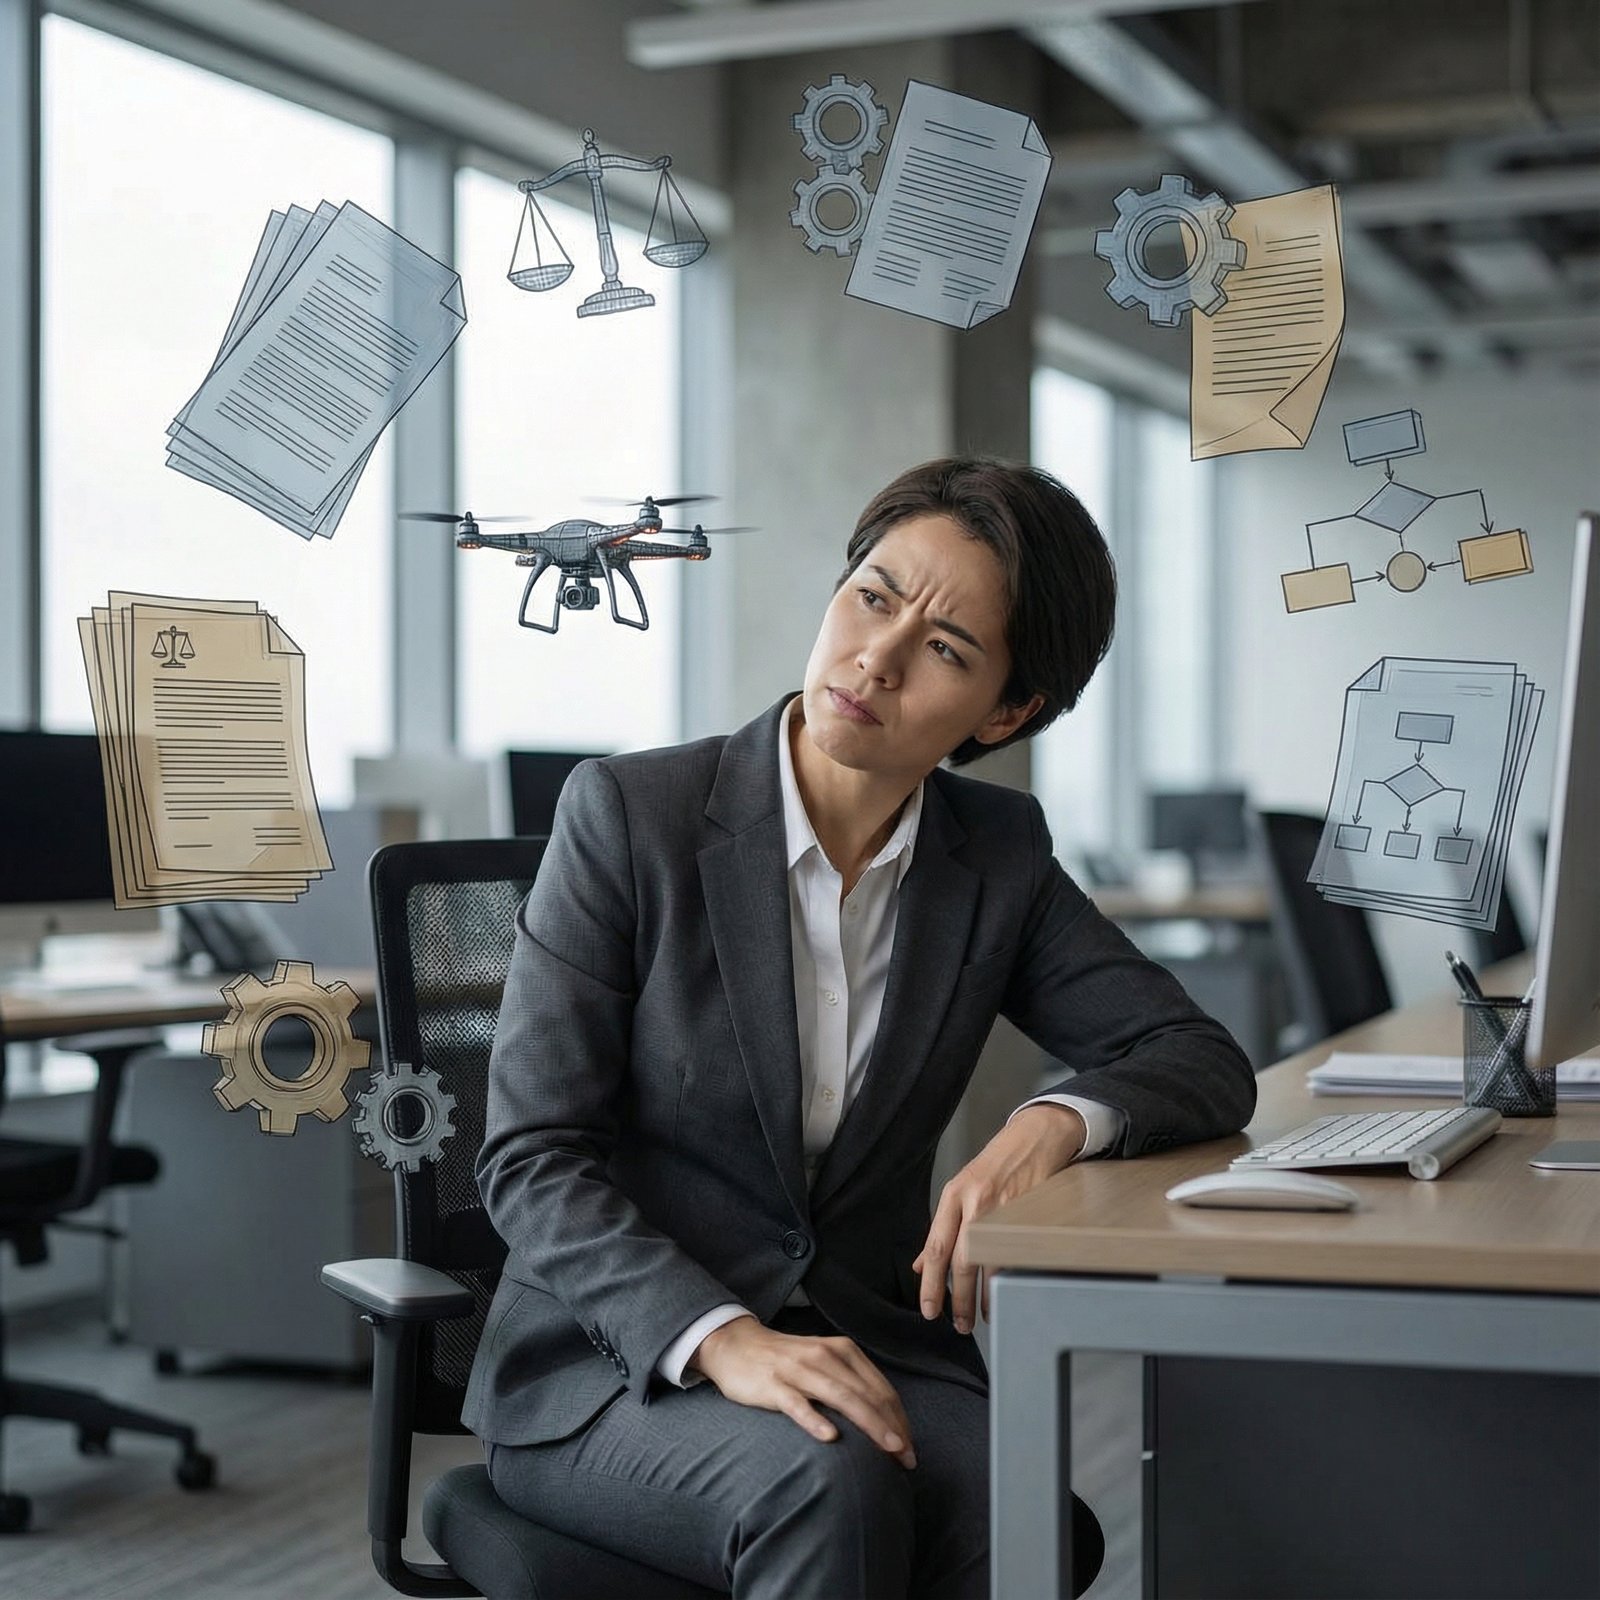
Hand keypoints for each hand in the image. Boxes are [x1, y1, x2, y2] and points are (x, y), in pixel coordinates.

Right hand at [687, 1314, 916, 1468]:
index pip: (880, 1388)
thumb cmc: (786, 1360)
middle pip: (867, 1394)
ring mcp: (799, 1370)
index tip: (910, 1448)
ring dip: (870, 1424)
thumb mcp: (824, 1363)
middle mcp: (825, 1356)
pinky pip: (797, 1404)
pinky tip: (829, 1436)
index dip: (899, 1419)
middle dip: (892, 1428)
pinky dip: (815, 1419)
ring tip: (888, 1449)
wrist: (736, 1345)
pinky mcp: (774, 1384)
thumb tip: (884, 1419)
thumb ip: (850, 1383)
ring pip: (842, 1397)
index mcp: (842, 1351)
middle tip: (907, 1460)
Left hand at [914, 1103, 1086, 1333]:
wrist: (1033, 1138)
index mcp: (953, 1196)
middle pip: (962, 1261)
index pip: (936, 1248)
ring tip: (981, 1317)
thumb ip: (942, 1229)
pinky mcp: (1028, 1214)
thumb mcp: (960, 1191)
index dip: (930, 1284)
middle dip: (958, 1299)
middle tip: (958, 1324)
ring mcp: (1004, 1209)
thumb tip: (921, 1265)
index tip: (929, 1310)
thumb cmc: (994, 1167)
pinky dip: (1009, 1280)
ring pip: (990, 1263)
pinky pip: (1016, 1255)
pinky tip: (1006, 1294)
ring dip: (985, 1297)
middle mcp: (975, 1203)